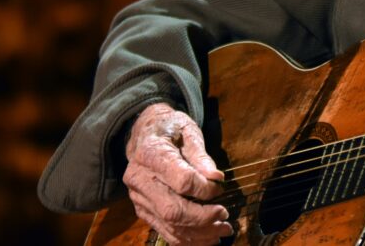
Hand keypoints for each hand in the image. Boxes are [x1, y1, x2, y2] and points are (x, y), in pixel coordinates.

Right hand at [123, 103, 232, 244]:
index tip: (220, 188)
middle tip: (225, 217)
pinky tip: (206, 238)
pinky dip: (186, 239)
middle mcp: (139, 179)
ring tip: (222, 231)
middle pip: (172, 210)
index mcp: (151, 154)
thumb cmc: (171, 129)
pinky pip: (163, 230)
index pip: (181, 181)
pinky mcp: (142, 209)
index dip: (205, 189)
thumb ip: (200, 155)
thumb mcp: (188, 131)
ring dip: (198, 234)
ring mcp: (139, 198)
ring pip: (168, 224)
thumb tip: (216, 178)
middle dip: (203, 218)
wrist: (144, 133)